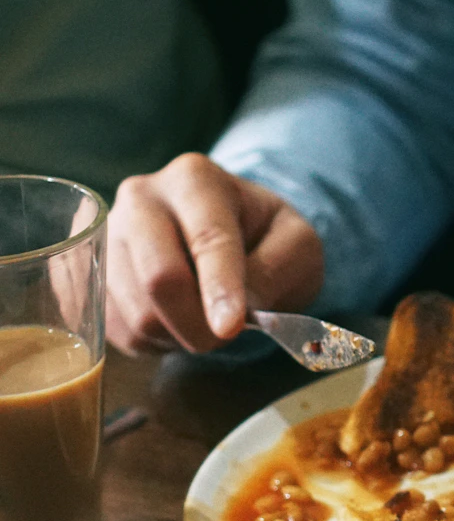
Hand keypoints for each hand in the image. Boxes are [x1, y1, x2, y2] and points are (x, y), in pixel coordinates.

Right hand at [106, 153, 324, 354]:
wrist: (225, 235)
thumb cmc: (265, 238)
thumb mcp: (297, 245)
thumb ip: (280, 269)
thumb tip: (241, 306)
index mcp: (196, 180)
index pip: (207, 239)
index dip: (220, 289)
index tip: (230, 328)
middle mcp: (141, 198)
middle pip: (159, 278)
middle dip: (199, 323)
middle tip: (226, 336)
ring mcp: (106, 235)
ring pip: (137, 312)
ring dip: (180, 335)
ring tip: (204, 319)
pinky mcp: (88, 273)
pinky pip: (117, 328)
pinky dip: (154, 340)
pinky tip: (175, 322)